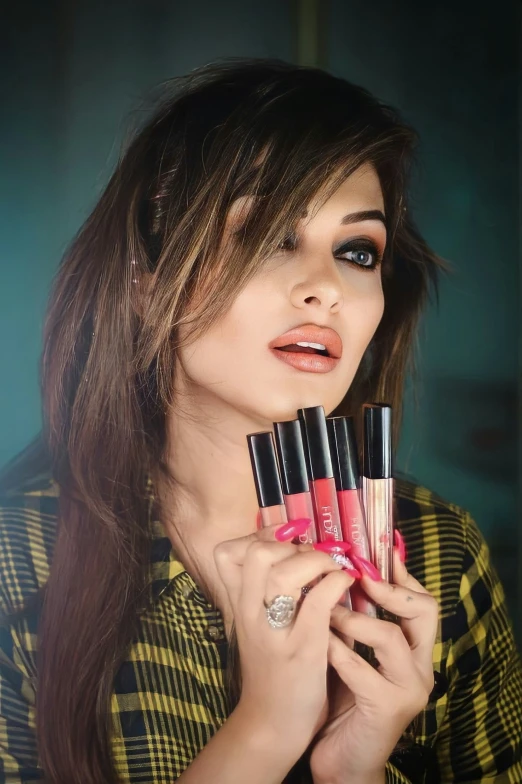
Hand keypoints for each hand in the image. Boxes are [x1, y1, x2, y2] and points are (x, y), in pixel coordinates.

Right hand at [213, 520, 356, 766]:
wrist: (271, 724)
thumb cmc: (270, 667)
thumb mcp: (257, 623)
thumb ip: (264, 589)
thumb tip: (289, 547)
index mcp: (239, 604)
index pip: (229, 551)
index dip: (261, 535)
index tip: (288, 538)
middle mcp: (251, 613)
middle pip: (256, 554)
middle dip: (289, 544)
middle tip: (313, 557)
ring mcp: (275, 632)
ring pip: (284, 574)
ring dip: (315, 561)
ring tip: (332, 568)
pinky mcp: (303, 650)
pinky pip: (318, 602)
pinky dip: (336, 583)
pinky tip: (346, 584)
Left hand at [309, 548, 437, 783]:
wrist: (341, 760)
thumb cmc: (343, 699)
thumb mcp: (353, 651)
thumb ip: (356, 619)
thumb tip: (342, 570)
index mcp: (415, 650)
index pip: (422, 600)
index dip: (401, 573)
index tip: (378, 549)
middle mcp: (420, 667)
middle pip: (423, 610)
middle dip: (387, 588)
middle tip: (355, 576)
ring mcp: (408, 689)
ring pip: (389, 637)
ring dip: (352, 619)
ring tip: (325, 611)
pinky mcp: (388, 709)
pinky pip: (361, 668)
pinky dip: (336, 651)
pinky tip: (317, 643)